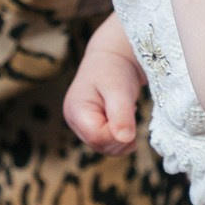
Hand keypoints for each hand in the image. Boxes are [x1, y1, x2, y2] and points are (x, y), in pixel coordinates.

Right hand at [63, 18, 144, 155]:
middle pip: (100, 145)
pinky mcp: (91, 127)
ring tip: (127, 111)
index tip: (130, 112)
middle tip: (131, 111)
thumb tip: (126, 139)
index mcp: (76, 110)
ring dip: (121, 137)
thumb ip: (121, 114)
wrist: (113, 58)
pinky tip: (124, 118)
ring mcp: (81, 126)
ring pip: (104, 147)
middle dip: (120, 136)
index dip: (118, 133)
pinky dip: (120, 135)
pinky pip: (107, 142)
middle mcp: (74, 121)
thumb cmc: (114, 69)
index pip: (97, 138)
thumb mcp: (119, 88)